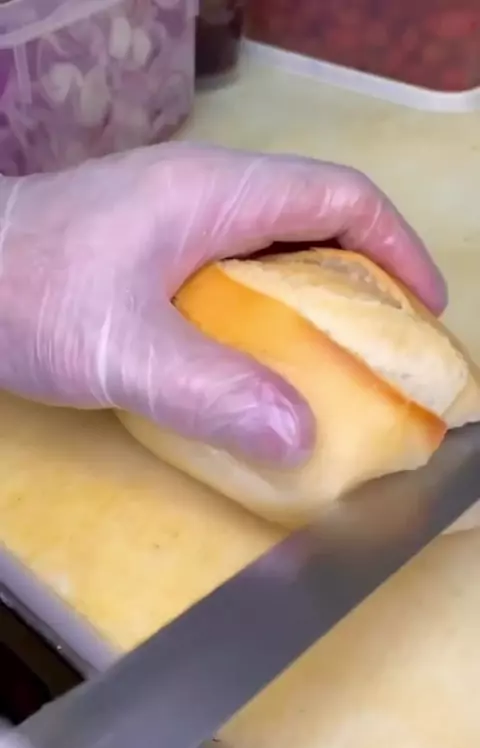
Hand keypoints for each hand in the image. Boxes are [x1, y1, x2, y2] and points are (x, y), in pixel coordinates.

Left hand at [0, 143, 445, 464]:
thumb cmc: (25, 292)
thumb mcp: (122, 349)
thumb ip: (211, 391)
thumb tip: (300, 437)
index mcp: (214, 193)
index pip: (338, 196)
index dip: (395, 248)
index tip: (421, 309)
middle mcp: (203, 193)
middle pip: (315, 220)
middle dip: (363, 279)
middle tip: (382, 349)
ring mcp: (173, 218)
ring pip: (273, 246)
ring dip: (314, 298)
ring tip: (334, 362)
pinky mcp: (148, 248)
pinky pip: (234, 269)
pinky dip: (266, 311)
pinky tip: (258, 360)